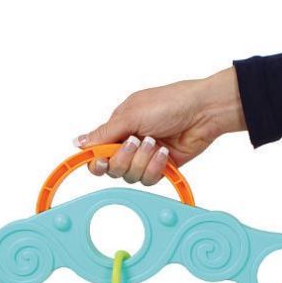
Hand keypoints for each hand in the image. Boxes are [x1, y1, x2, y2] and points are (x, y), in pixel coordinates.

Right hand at [73, 67, 246, 184]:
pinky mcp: (160, 167)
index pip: (96, 152)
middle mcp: (128, 144)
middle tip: (135, 142)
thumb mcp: (131, 115)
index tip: (101, 159)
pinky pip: (148, 179)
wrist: (203, 112)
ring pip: (130, 176)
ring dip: (142, 160)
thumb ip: (104, 133)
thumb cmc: (169, 103)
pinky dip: (156, 167)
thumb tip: (78, 143)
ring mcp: (144, 157)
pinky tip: (165, 152)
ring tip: (155, 142)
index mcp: (117, 128)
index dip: (96, 160)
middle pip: (111, 168)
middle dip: (123, 158)